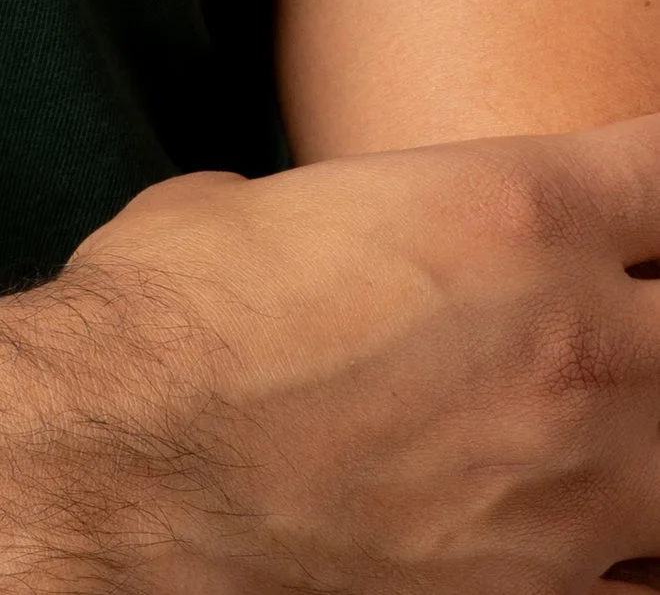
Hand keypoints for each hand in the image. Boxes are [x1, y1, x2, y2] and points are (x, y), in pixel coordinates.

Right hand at [20, 123, 659, 591]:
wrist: (127, 472)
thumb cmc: (171, 319)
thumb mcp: (260, 206)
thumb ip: (342, 213)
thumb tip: (324, 231)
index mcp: (516, 208)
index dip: (656, 179)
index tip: (636, 192)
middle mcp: (579, 344)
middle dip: (658, 310)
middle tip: (609, 314)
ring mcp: (576, 486)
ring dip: (649, 437)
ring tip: (595, 432)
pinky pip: (646, 586)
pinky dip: (627, 560)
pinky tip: (584, 534)